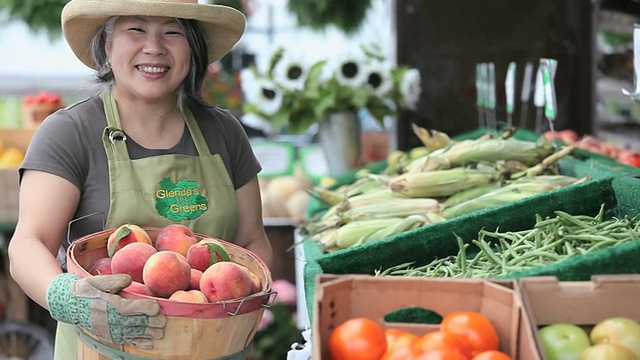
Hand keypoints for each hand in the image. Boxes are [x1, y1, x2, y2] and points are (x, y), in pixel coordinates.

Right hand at [46, 273, 165, 348]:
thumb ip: (112, 281)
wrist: (68, 304)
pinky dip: (138, 342)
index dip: (144, 308)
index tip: (157, 307)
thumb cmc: (85, 290)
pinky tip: (150, 344)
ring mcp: (110, 329)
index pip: (129, 308)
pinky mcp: (109, 335)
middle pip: (134, 322)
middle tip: (164, 321)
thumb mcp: (96, 281)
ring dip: (148, 333)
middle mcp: (110, 319)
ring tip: (161, 332)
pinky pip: (126, 340)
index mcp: (108, 305)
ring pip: (132, 332)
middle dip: (150, 322)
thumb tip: (127, 280)